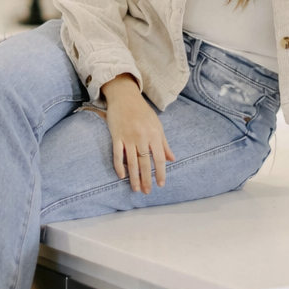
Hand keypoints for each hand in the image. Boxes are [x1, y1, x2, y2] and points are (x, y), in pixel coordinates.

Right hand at [100, 74, 175, 192]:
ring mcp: (128, 137)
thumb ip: (164, 144)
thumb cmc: (143, 112)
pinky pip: (117, 155)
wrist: (125, 97)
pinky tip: (122, 176)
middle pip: (145, 163)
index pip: (159, 158)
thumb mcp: (157, 125)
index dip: (160, 172)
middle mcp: (142, 137)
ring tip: (136, 189)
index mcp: (154, 134)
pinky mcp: (116, 136)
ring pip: (131, 162)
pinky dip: (119, 167)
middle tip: (147, 192)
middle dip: (146, 179)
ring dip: (134, 178)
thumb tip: (172, 159)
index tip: (160, 184)